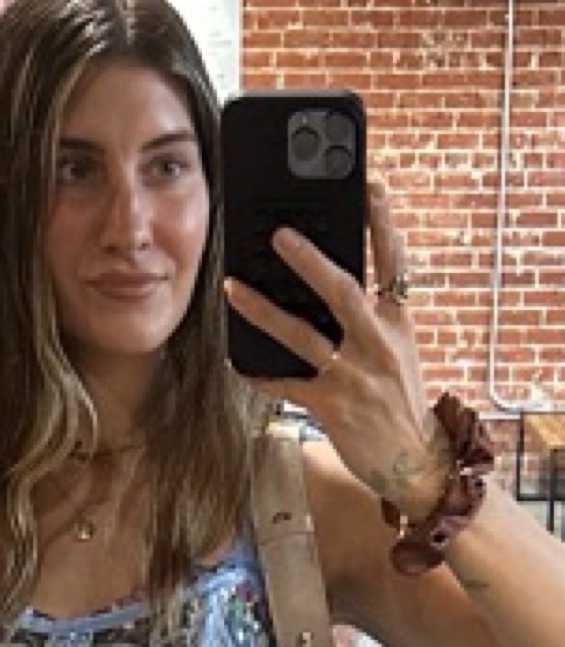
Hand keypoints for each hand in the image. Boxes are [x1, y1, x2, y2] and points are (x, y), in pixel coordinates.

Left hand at [224, 181, 451, 518]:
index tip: (370, 185)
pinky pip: (284, 383)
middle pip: (342, 290)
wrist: (415, 461)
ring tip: (232, 288)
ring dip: (263, 310)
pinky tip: (236, 362)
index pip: (394, 263)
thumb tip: (326, 286)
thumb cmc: (399, 399)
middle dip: (309, 259)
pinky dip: (258, 373)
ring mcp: (354, 375)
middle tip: (278, 233)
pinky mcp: (332, 406)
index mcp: (398, 323)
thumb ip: (373, 317)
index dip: (383, 223)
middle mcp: (378, 344)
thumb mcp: (399, 350)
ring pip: (302, 335)